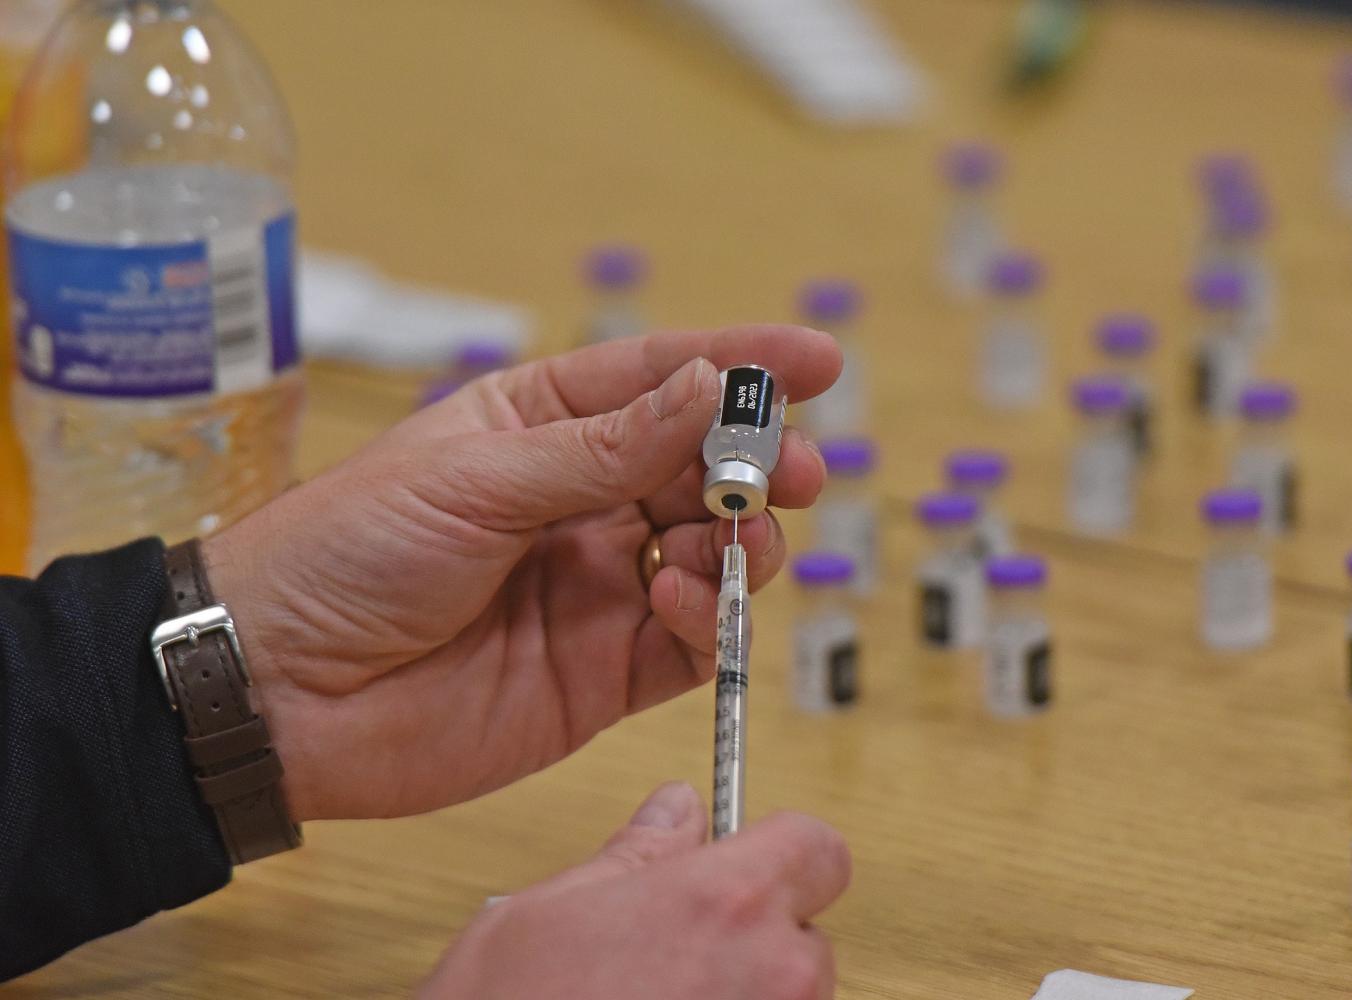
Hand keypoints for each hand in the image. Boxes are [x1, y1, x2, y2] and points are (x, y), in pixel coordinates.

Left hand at [204, 325, 839, 820]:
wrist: (278, 691)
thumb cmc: (347, 553)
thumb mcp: (477, 477)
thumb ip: (605, 447)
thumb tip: (708, 390)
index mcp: (540, 426)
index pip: (658, 382)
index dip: (740, 367)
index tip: (817, 362)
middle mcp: (580, 502)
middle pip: (702, 467)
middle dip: (756, 462)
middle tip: (791, 469)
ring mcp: (598, 586)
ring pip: (714, 552)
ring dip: (739, 540)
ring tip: (726, 537)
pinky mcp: (605, 670)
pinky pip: (691, 637)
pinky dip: (705, 615)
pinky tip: (672, 596)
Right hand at [420, 783, 850, 999]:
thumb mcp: (551, 911)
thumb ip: (636, 854)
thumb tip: (676, 810)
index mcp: (726, 901)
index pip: (819, 847)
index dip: (784, 853)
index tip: (749, 864)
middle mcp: (773, 973)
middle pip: (808, 935)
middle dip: (756, 939)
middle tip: (676, 956)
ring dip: (744, 997)